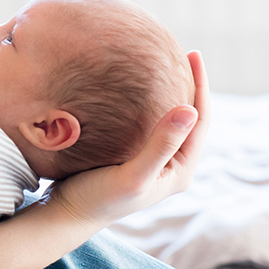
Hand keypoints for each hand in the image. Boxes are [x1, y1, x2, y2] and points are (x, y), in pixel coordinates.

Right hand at [45, 50, 210, 228]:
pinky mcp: (136, 159)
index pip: (200, 120)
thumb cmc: (98, 198)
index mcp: (181, 170)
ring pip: (172, 121)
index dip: (201, 86)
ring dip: (172, 94)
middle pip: (191, 119)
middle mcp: (173, 167)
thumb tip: (190, 109)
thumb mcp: (132, 174)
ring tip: (165, 65)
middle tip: (184, 53)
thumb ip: (161, 144)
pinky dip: (151, 103)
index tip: (193, 53)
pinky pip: (152, 124)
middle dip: (190, 86)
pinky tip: (137, 88)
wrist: (67, 215)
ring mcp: (156, 163)